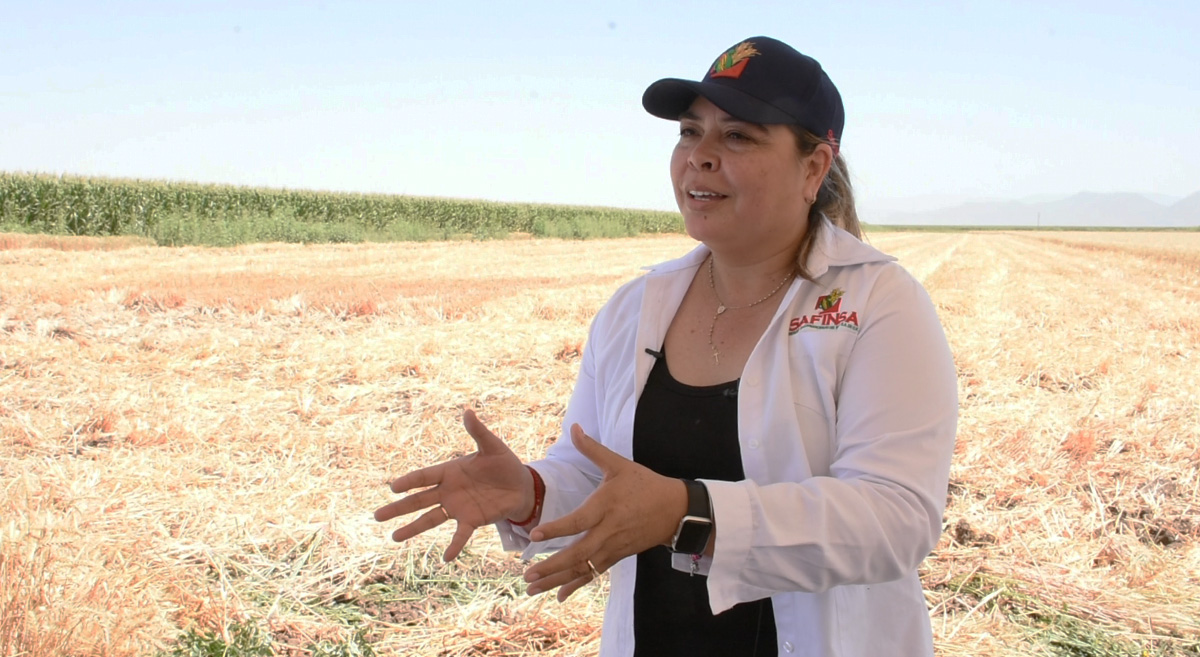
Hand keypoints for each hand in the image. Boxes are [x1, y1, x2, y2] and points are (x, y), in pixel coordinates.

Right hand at [374, 408, 532, 561]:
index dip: (409, 482)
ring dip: (412, 528)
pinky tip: (446, 558)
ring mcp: (457, 507)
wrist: (521, 484)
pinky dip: (454, 545)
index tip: (393, 487)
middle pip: (418, 500)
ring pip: (430, 519)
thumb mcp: (492, 446)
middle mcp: (448, 491)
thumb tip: (468, 411)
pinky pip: (460, 534)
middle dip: (398, 508)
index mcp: (449, 471)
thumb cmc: (504, 463)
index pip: (424, 477)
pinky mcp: (471, 520)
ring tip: (393, 538)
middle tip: (377, 517)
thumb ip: (478, 432)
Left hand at [523, 424, 687, 601]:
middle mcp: (608, 531)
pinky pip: (593, 573)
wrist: (676, 510)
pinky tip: (559, 596)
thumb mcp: (619, 465)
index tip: (535, 535)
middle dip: (551, 566)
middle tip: (526, 574)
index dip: (557, 528)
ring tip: (532, 589)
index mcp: (606, 506)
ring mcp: (613, 547)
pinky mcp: (617, 556)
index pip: (579, 521)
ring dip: (557, 580)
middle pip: (578, 553)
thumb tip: (575, 427)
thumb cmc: (645, 484)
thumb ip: (593, 449)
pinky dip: (576, 585)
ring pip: (583, 568)